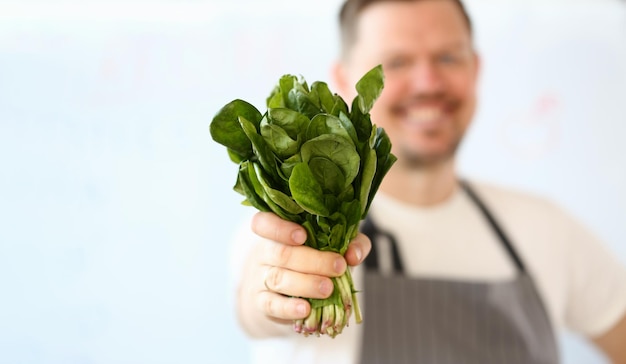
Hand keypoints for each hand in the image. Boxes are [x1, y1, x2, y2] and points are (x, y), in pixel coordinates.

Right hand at [237, 211, 370, 336]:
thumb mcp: (331, 244)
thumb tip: (353, 255)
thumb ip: (349, 242)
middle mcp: (263, 253)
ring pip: (277, 279)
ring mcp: (260, 278)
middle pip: (281, 253)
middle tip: (338, 266)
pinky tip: (305, 309)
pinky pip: (272, 305)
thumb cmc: (312, 258)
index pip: (264, 223)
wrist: (285, 292)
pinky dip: (289, 308)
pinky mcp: (262, 303)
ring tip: (328, 289)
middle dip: (312, 260)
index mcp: (275, 231)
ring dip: (305, 284)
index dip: (280, 228)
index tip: (302, 235)